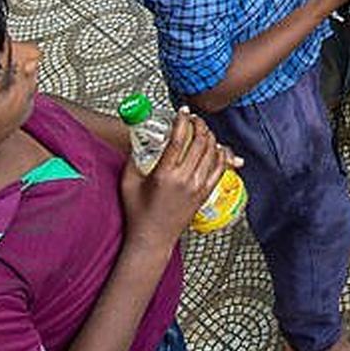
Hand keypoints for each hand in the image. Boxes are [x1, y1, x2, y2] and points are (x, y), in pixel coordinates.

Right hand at [121, 111, 238, 250]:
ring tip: (202, 129)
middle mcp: (184, 180)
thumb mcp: (129, 182)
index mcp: (164, 175)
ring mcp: (197, 187)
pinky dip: (221, 154)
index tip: (182, 112)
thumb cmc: (138, 212)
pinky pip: (220, 168)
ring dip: (209, 136)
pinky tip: (215, 147)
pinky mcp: (205, 194)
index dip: (182, 121)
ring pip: (212, 152)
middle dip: (199, 124)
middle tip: (194, 118)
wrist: (151, 238)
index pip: (178, 139)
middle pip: (199, 142)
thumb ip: (134, 157)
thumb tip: (141, 137)